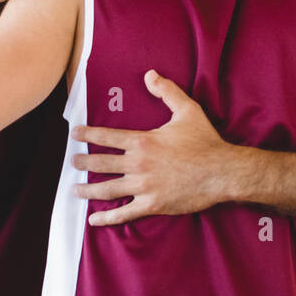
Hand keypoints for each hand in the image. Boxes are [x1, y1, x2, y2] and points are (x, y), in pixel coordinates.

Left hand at [69, 70, 238, 225]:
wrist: (222, 171)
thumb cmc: (205, 141)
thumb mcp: (187, 110)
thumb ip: (166, 91)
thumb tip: (149, 74)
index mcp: (142, 141)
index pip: (106, 137)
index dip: (87, 135)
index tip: (75, 134)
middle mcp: (138, 164)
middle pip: (101, 164)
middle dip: (82, 163)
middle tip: (72, 162)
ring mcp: (143, 186)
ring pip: (107, 190)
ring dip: (87, 190)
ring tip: (75, 190)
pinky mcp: (152, 204)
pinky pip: (124, 214)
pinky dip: (107, 219)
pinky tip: (93, 220)